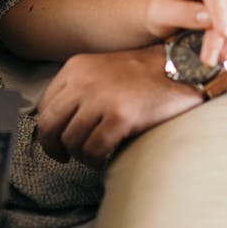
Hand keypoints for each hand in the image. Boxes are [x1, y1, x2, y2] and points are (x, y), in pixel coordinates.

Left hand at [36, 45, 201, 166]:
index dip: (48, 129)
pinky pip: (93, 149)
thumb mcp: (102, 71)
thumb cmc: (142, 76)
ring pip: (70, 140)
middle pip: (49, 124)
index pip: (44, 105)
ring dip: (79, 155)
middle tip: (64, 156)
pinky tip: (103, 159)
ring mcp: (102, 97)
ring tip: (92, 156)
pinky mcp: (120, 116)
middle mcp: (84, 79)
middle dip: (53, 147)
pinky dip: (94, 160)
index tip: (56, 140)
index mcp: (76, 67)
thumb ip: (79, 89)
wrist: (181, 70)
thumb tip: (57, 123)